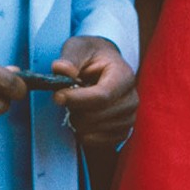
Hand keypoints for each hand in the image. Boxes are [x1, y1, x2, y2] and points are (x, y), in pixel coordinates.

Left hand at [52, 35, 136, 149]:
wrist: (104, 66)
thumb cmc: (91, 56)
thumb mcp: (78, 47)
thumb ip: (70, 58)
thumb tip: (62, 70)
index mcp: (124, 76)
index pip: (102, 96)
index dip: (77, 99)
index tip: (58, 97)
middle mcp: (131, 98)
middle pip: (98, 116)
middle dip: (75, 110)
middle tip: (66, 98)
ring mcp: (129, 116)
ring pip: (97, 130)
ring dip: (78, 122)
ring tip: (76, 106)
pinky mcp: (123, 130)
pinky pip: (101, 142)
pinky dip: (86, 135)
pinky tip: (81, 121)